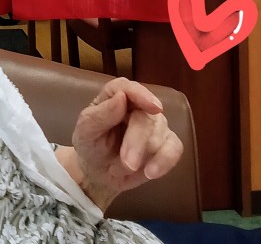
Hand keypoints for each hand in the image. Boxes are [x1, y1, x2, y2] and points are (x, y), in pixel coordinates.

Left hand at [68, 77, 182, 211]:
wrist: (98, 173)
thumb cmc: (91, 145)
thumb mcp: (86, 131)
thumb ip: (101, 115)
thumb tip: (122, 96)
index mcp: (116, 96)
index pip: (129, 88)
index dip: (141, 95)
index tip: (153, 107)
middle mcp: (139, 106)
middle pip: (147, 117)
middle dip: (137, 142)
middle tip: (127, 163)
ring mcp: (156, 125)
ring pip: (160, 135)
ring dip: (141, 157)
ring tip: (120, 168)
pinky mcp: (166, 144)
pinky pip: (174, 149)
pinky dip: (164, 162)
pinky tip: (150, 172)